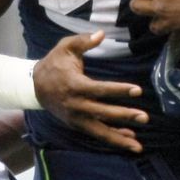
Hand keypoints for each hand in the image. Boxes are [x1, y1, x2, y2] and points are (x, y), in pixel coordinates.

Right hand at [32, 31, 148, 151]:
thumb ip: (83, 41)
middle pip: (103, 113)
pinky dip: (113, 137)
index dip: (119, 90)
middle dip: (125, 116)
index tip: (138, 90)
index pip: (100, 89)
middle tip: (145, 117)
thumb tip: (101, 33)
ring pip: (100, 131)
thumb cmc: (54, 64)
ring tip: (138, 146)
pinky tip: (129, 139)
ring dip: (120, 139)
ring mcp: (76, 118)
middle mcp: (76, 105)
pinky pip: (97, 133)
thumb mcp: (65, 48)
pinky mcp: (77, 125)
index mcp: (75, 85)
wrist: (34, 87)